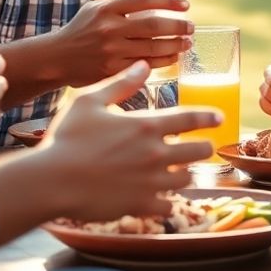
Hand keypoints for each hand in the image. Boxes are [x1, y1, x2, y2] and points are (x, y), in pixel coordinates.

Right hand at [40, 61, 221, 221]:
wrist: (52, 180)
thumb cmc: (67, 138)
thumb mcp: (90, 101)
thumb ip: (121, 83)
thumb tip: (143, 65)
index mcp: (147, 126)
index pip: (192, 118)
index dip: (209, 116)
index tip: (219, 117)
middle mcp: (156, 153)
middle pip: (200, 151)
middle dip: (203, 148)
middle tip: (200, 148)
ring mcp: (152, 182)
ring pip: (188, 179)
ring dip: (186, 174)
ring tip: (180, 172)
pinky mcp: (142, 205)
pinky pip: (169, 205)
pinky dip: (168, 200)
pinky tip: (160, 196)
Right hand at [55, 0, 193, 85]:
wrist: (57, 58)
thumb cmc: (79, 28)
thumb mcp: (92, 4)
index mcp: (107, 9)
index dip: (168, 1)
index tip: (185, 4)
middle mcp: (110, 29)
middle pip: (154, 26)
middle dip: (178, 26)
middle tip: (191, 26)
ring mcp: (112, 51)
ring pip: (153, 48)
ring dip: (176, 45)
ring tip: (187, 42)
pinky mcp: (112, 70)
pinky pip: (145, 65)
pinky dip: (163, 62)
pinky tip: (173, 58)